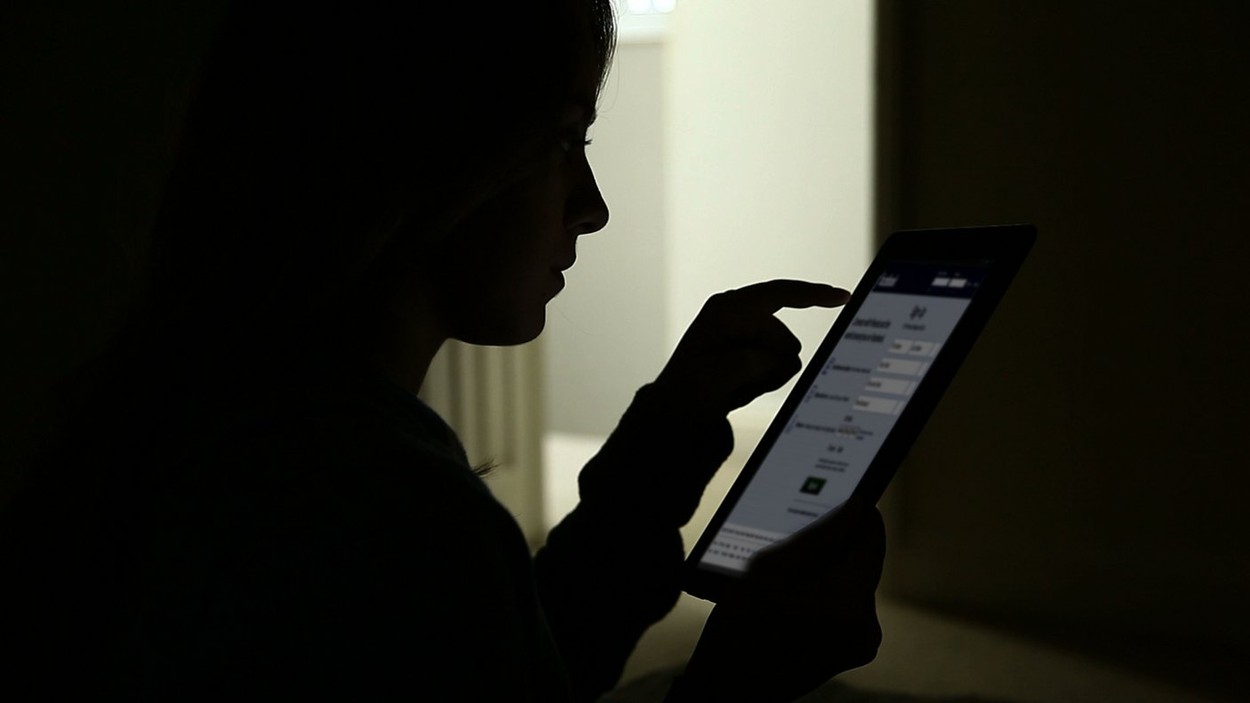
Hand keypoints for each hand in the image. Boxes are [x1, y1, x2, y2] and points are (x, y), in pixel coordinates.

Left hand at [652, 280, 849, 417]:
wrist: (680, 409)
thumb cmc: (691, 388)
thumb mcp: (719, 375)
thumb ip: (754, 362)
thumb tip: (784, 358)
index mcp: (728, 309)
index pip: (780, 293)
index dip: (814, 294)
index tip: (843, 297)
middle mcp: (738, 313)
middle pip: (784, 338)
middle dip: (772, 365)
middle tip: (741, 384)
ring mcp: (745, 331)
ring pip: (785, 355)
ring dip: (768, 376)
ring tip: (738, 386)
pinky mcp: (751, 347)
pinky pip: (779, 364)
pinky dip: (767, 379)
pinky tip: (743, 386)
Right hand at [669, 497, 886, 702]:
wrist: (728, 690)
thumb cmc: (739, 630)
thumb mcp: (770, 572)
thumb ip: (819, 537)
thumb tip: (858, 505)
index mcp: (852, 605)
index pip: (870, 536)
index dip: (850, 512)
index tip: (824, 498)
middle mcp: (867, 626)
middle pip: (859, 558)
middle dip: (827, 544)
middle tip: (785, 541)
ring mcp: (860, 641)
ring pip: (847, 577)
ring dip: (820, 567)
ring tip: (779, 574)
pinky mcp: (850, 647)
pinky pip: (841, 600)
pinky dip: (819, 589)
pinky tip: (785, 594)